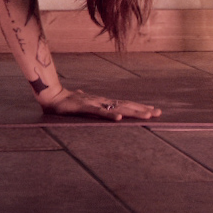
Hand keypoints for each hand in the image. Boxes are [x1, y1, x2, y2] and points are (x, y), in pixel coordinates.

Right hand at [41, 87, 160, 120]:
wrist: (52, 96)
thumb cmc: (66, 100)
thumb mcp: (79, 101)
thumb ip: (82, 97)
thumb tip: (81, 93)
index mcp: (102, 102)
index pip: (124, 104)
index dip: (139, 107)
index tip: (153, 110)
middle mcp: (102, 102)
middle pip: (126, 105)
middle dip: (143, 110)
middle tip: (159, 113)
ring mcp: (95, 104)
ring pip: (118, 108)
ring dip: (133, 112)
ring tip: (147, 116)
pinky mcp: (86, 108)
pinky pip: (100, 113)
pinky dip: (110, 115)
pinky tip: (119, 118)